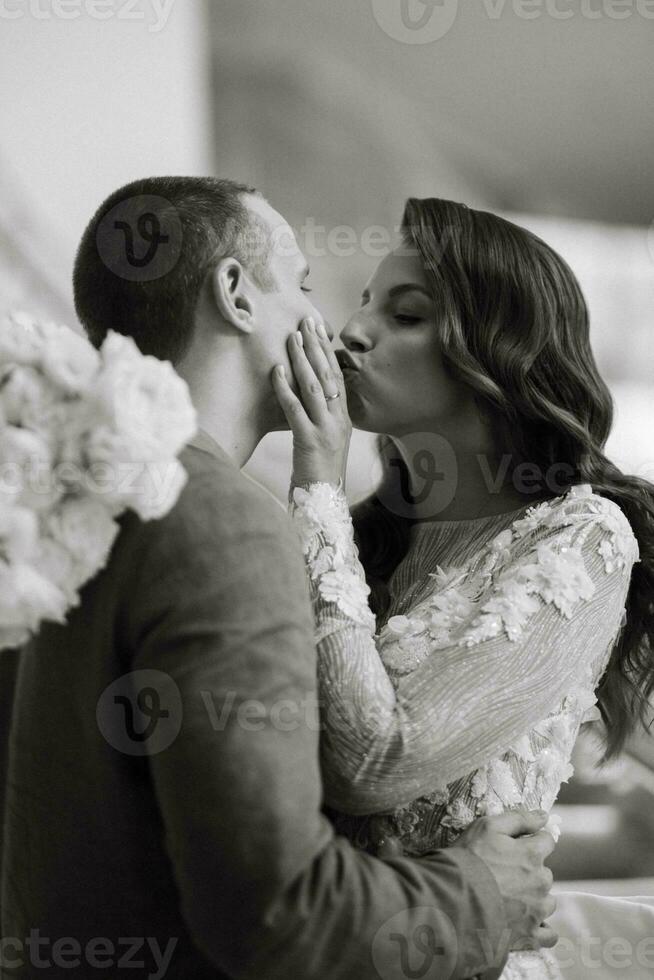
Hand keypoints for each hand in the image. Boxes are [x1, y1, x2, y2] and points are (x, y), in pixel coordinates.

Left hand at [272, 317, 350, 486]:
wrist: (323, 502)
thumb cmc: (318, 472)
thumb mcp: (323, 440)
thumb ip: (319, 417)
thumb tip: (305, 393)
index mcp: (343, 418)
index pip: (337, 376)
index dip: (327, 351)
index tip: (318, 329)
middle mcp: (338, 421)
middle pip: (328, 375)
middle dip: (316, 346)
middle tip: (306, 321)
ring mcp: (325, 430)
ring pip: (314, 387)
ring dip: (302, 360)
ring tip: (292, 337)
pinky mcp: (309, 441)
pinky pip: (295, 408)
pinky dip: (285, 387)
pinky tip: (277, 370)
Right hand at [452, 808, 557, 952]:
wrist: (452, 901)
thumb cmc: (468, 860)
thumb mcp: (487, 827)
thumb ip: (519, 819)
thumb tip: (544, 815)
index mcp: (532, 854)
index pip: (546, 842)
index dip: (532, 841)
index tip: (518, 846)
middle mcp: (540, 883)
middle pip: (545, 873)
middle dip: (531, 872)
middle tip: (505, 874)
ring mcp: (536, 911)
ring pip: (547, 902)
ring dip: (535, 900)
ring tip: (510, 900)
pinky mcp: (529, 936)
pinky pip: (547, 936)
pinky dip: (540, 930)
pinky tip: (525, 925)